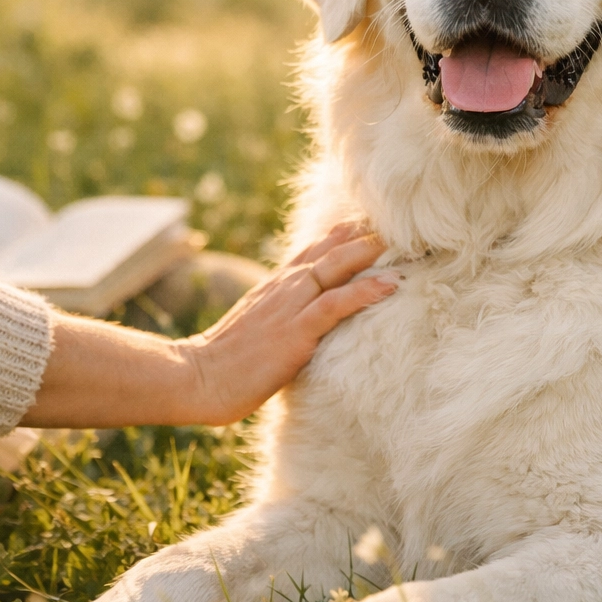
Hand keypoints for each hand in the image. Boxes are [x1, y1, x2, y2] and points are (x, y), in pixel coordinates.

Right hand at [179, 222, 396, 424]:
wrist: (196, 377)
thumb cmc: (226, 361)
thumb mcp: (259, 326)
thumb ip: (283, 313)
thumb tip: (307, 317)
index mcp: (277, 285)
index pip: (317, 249)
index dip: (347, 235)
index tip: (376, 224)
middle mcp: (285, 287)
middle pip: (332, 249)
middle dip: (366, 235)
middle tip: (402, 224)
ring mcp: (290, 306)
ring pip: (336, 267)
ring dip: (371, 252)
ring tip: (405, 244)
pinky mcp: (295, 331)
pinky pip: (334, 304)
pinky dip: (364, 291)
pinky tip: (391, 284)